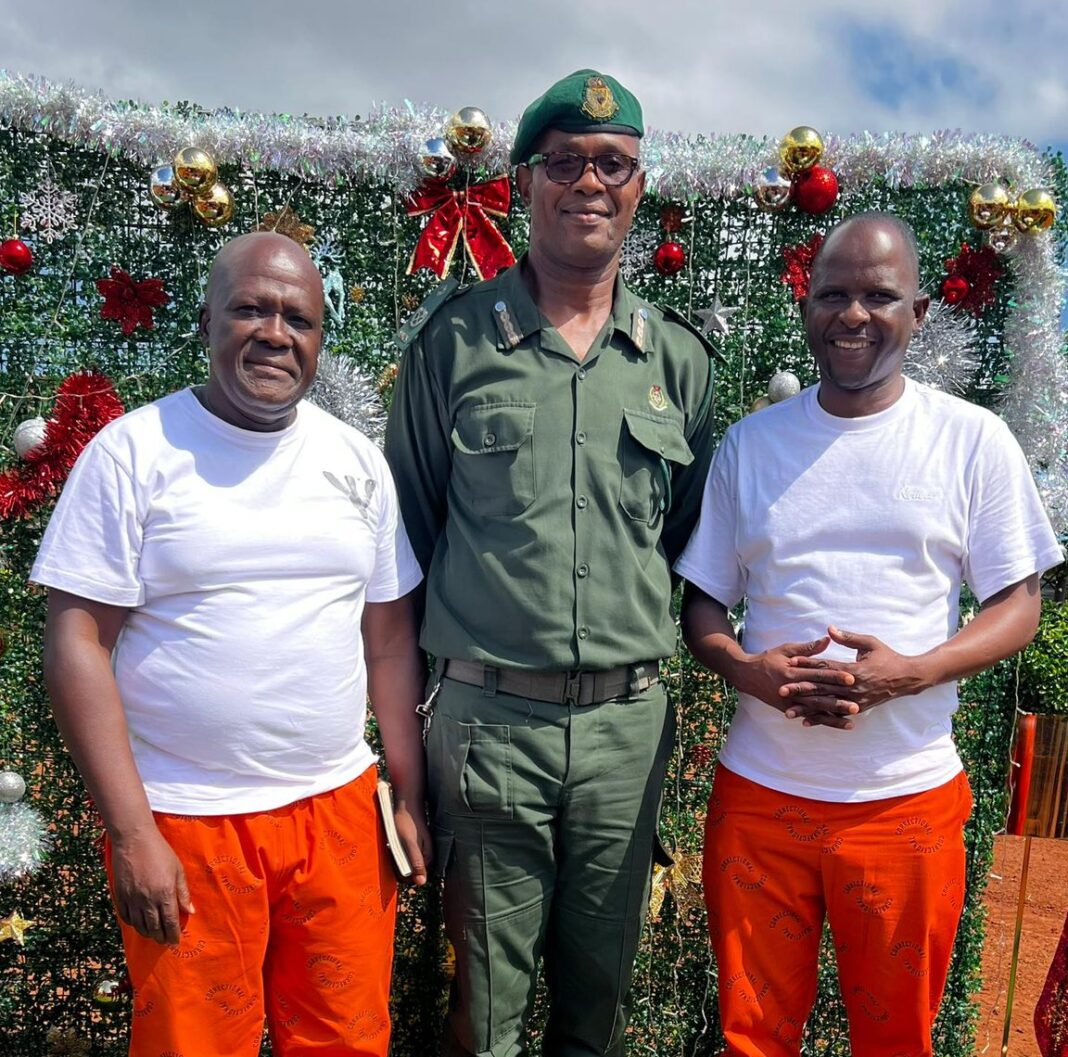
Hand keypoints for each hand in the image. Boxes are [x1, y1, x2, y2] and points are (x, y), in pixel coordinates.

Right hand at [110, 826, 193, 944]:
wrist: (134, 841)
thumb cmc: (160, 852)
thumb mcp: (177, 870)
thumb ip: (183, 892)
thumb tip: (190, 911)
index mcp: (165, 894)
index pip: (170, 922)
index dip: (173, 934)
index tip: (176, 941)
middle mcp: (148, 900)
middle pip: (154, 928)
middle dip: (161, 937)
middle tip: (166, 941)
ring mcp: (132, 900)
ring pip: (140, 926)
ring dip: (148, 933)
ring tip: (154, 935)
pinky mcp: (120, 897)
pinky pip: (126, 918)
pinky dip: (134, 924)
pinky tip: (139, 924)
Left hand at [392, 796, 432, 886]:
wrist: (407, 804)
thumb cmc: (407, 822)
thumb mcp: (410, 843)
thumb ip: (416, 862)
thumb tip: (421, 883)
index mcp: (428, 858)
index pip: (413, 878)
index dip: (401, 874)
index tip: (394, 861)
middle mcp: (426, 856)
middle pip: (410, 871)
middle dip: (399, 866)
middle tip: (392, 851)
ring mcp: (421, 851)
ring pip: (407, 863)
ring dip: (398, 859)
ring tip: (393, 846)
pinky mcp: (416, 845)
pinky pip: (406, 855)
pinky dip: (399, 852)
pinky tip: (395, 843)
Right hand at [727, 636, 856, 725]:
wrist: (746, 675)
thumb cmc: (767, 659)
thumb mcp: (786, 649)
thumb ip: (808, 648)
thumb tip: (827, 640)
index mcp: (792, 671)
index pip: (817, 674)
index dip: (835, 676)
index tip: (851, 678)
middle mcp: (791, 689)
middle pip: (819, 695)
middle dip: (838, 701)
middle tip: (856, 705)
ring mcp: (789, 701)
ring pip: (815, 709)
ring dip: (833, 716)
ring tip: (851, 720)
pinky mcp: (787, 708)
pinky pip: (807, 715)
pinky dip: (821, 721)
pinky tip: (835, 724)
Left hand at [782, 625, 928, 727]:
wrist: (907, 678)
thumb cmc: (887, 657)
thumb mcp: (870, 643)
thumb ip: (848, 637)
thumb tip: (829, 628)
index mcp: (855, 670)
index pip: (826, 666)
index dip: (808, 663)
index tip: (790, 662)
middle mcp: (854, 688)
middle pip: (822, 688)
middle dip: (801, 689)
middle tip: (781, 690)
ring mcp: (856, 701)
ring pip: (826, 704)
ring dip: (807, 708)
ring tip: (788, 712)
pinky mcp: (858, 709)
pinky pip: (836, 714)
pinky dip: (821, 718)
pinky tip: (806, 721)